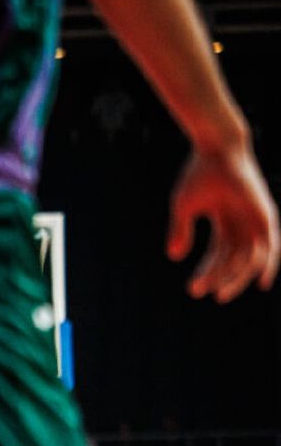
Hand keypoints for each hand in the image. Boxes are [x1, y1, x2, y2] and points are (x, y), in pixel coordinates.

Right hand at [167, 143, 279, 301]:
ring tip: (221, 294)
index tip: (193, 289)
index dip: (206, 272)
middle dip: (218, 278)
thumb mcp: (185, 207)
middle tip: (203, 294)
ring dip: (236, 278)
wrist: (217, 151)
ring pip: (249, 258)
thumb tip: (174, 257)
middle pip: (233, 260)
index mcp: (225, 219)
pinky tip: (262, 283)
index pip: (218, 254)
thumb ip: (180, 231)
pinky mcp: (265, 216)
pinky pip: (270, 247)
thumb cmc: (199, 174)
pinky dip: (269, 265)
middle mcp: (243, 222)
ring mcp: (256, 220)